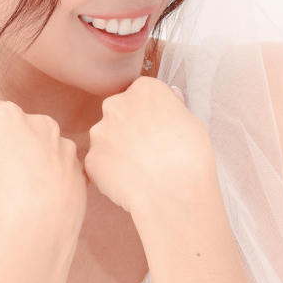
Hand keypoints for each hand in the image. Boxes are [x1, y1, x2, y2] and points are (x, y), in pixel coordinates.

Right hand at [0, 97, 87, 239]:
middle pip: (18, 132)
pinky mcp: (78, 169)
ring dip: (27, 168)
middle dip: (7, 151)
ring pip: (39, 152)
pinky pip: (57, 170)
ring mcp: (63, 146)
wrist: (38, 226)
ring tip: (14, 199)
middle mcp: (41, 123)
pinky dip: (48, 181)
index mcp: (10, 115)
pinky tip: (36, 202)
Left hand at [83, 78, 215, 216]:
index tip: (158, 129)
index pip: (141, 95)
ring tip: (140, 170)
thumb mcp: (190, 121)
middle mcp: (116, 105)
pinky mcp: (92, 159)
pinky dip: (111, 173)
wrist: (175, 192)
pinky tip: (130, 182)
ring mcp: (100, 133)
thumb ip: (171, 107)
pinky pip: (100, 164)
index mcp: (143, 90)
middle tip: (148, 150)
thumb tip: (166, 100)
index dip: (149, 114)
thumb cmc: (190, 156)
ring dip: (118, 150)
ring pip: (106, 139)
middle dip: (128, 128)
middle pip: (119, 113)